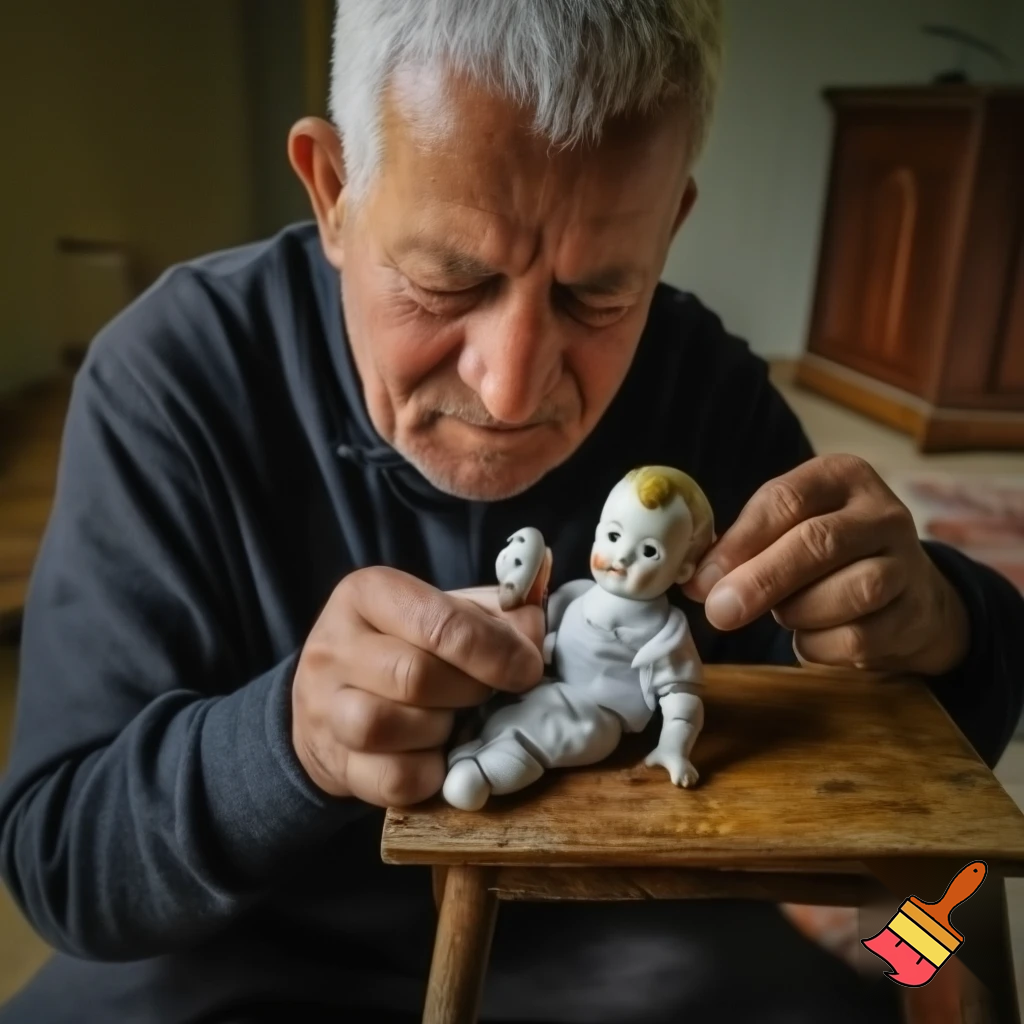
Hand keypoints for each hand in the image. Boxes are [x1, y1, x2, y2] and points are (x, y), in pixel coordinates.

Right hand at [292, 568, 544, 806]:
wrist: (332, 696)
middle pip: (414, 676)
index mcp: (368, 593)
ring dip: (440, 730)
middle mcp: (334, 645)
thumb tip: (534, 627)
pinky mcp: (332, 762)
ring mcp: (323, 707)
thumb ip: (495, 614)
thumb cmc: (404, 645)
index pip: (438, 622)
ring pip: (384, 726)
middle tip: (486, 694)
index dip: (495, 651)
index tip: (528, 668)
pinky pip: (389, 779)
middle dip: (469, 691)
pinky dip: (428, 774)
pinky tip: (438, 756)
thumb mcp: (445, 610)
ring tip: (453, 721)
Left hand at [682, 455, 969, 675]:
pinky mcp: (915, 614)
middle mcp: (881, 513)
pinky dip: (819, 645)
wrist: (906, 594)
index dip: (739, 542)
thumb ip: (744, 547)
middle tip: (720, 611)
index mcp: (840, 477)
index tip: (702, 579)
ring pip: (849, 591)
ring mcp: (906, 563)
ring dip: (798, 613)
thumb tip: (700, 583)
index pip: (786, 500)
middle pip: (818, 542)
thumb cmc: (826, 556)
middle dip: (761, 581)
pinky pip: (858, 638)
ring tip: (783, 614)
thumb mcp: (787, 531)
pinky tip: (809, 637)